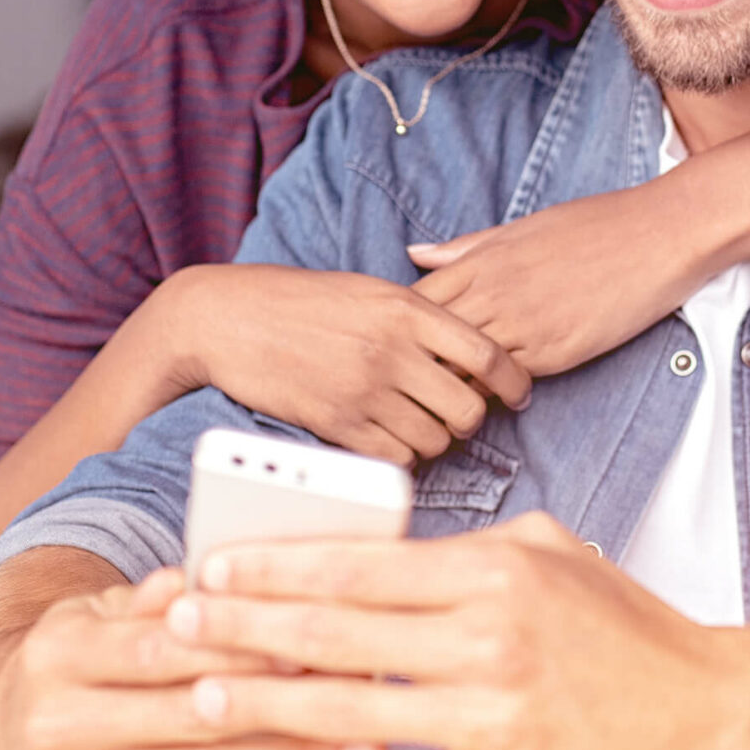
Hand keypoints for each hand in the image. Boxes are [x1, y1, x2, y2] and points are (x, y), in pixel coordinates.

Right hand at [0, 565, 376, 749]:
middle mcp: (55, 727)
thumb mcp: (103, 610)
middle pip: (190, 719)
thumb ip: (159, 595)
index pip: (161, 650)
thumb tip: (213, 578)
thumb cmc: (81, 659)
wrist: (4, 732)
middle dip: (284, 709)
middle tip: (360, 699)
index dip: (240, 647)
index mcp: (58, 654)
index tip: (313, 641)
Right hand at [151, 264, 531, 465]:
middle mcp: (392, 350)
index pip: (488, 353)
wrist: (230, 318)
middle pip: (470, 407)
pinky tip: (389, 439)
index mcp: (407, 309)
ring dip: (436, 439)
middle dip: (471, 417)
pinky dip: (402, 456)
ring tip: (418, 424)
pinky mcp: (337, 424)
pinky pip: (396, 458)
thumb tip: (469, 349)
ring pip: (437, 439)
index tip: (519, 392)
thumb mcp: (369, 291)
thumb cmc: (301, 301)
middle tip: (456, 413)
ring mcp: (364, 390)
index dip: (515, 380)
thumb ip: (419, 317)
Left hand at [160, 513, 749, 749]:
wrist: (711, 713)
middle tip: (177, 624)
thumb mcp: (549, 553)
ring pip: (352, 713)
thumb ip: (461, 551)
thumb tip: (373, 552)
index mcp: (495, 574)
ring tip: (207, 694)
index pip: (358, 566)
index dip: (274, 568)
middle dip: (243, 629)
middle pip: (335, 636)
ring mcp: (495, 721)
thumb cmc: (626, 629)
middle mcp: (491, 642)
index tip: (214, 568)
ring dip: (266, 705)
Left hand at [406, 183, 719, 376]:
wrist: (658, 235)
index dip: (400, 329)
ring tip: (438, 404)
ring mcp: (523, 325)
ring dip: (447, 387)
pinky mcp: (554, 352)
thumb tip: (415, 254)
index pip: (415, 303)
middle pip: (428, 342)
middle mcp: (494, 293)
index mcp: (482, 260)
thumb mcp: (522, 228)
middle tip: (404, 386)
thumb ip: (467, 247)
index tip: (396, 345)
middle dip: (412, 365)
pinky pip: (504, 383)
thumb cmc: (595, 226)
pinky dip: (489, 394)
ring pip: (460, 369)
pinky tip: (486, 400)